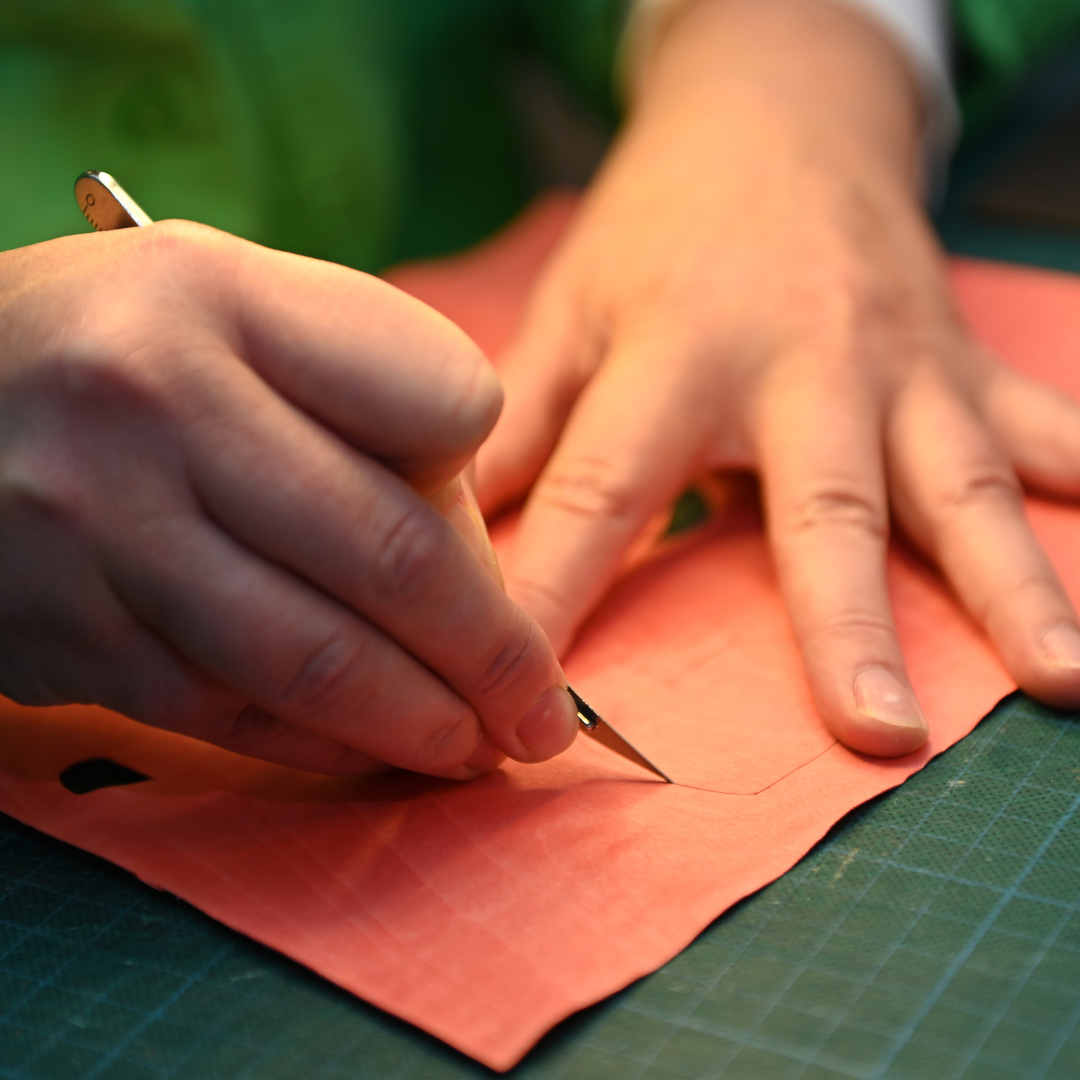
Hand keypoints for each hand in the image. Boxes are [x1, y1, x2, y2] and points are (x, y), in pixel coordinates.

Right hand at [0, 221, 578, 775]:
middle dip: (494, 653)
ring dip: (423, 724)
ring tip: (483, 746)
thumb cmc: (117, 346)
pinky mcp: (70, 639)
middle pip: (392, 557)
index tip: (480, 510)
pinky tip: (379, 748)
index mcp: (225, 300)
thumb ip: (362, 391)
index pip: (443, 400)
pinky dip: (327, 744)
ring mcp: (102, 534)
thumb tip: (469, 558)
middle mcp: (157, 409)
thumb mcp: (233, 300)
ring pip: (315, 661)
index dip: (479, 463)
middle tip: (545, 708)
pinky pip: (232, 715)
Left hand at [475, 0, 1079, 756]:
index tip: (530, 715)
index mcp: (675, 355)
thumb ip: (519, 422)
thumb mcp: (572, 309)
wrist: (776, 113)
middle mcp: (797, 364)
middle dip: (845, 622)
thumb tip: (442, 530)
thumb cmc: (656, 230)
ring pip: (957, 483)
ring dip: (1010, 583)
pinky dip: (1079, 482)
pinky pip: (1032, 425)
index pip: (603, 493)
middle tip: (873, 734)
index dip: (559, 597)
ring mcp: (896, 363)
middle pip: (820, 504)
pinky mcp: (959, 360)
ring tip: (1059, 677)